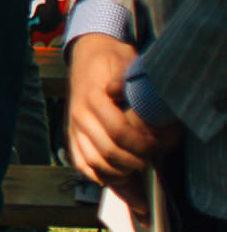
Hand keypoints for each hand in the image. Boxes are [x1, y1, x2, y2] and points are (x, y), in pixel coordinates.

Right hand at [67, 30, 177, 189]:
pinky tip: (117, 176)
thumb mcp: (123, 59)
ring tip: (138, 168)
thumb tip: (119, 91)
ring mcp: (74, 128)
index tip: (158, 144)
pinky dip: (99, 176)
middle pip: (108, 152)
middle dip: (135, 161)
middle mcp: (80, 116)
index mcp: (93, 98)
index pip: (118, 132)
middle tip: (153, 158)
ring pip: (94, 164)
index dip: (142, 144)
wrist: (85, 54)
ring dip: (119, 173)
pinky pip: (82, 165)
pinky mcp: (72, 136)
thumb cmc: (110, 58)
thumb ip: (123, 76)